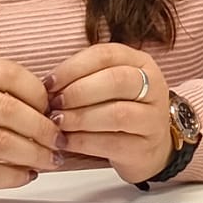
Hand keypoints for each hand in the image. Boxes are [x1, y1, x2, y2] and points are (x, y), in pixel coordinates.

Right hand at [0, 57, 60, 202]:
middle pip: (8, 110)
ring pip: (2, 143)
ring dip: (35, 154)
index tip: (53, 108)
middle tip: (59, 140)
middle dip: (43, 128)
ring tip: (50, 159)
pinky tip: (27, 174)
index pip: (8, 74)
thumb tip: (51, 107)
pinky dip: (15, 176)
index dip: (39, 92)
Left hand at [46, 44, 172, 186]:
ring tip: (58, 122)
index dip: (73, 67)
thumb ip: (83, 79)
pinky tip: (66, 141)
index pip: (106, 55)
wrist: (149, 147)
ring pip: (116, 113)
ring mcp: (152, 118)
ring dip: (80, 117)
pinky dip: (83, 142)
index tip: (49, 82)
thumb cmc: (121, 109)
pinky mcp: (144, 147)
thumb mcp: (109, 85)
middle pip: (116, 80)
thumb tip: (48, 87)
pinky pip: (111, 143)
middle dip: (78, 92)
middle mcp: (153, 87)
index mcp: (141, 63)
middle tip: (54, 103)